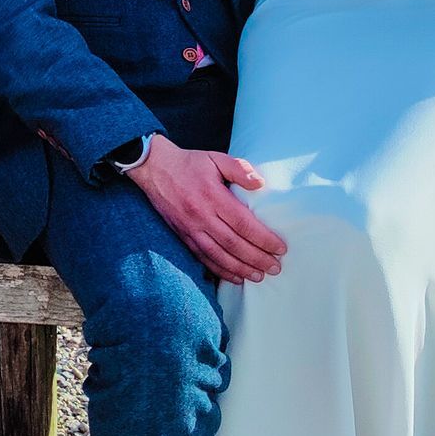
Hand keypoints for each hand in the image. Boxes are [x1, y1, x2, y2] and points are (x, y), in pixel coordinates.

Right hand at [124, 136, 286, 282]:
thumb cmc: (189, 163)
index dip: (263, 239)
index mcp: (213, 196)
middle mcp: (201, 216)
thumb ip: (239, 169)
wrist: (154, 168)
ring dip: (241, 269)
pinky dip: (220, 270)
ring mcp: (191, 228)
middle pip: (234, 244)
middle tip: (275, 268)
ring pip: (219, 256)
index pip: (243, 223)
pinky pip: (203, 258)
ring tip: (260, 276)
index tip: (280, 248)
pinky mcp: (183, 236)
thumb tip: (261, 183)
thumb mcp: (216, 158)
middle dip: (257, 259)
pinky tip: (236, 277)